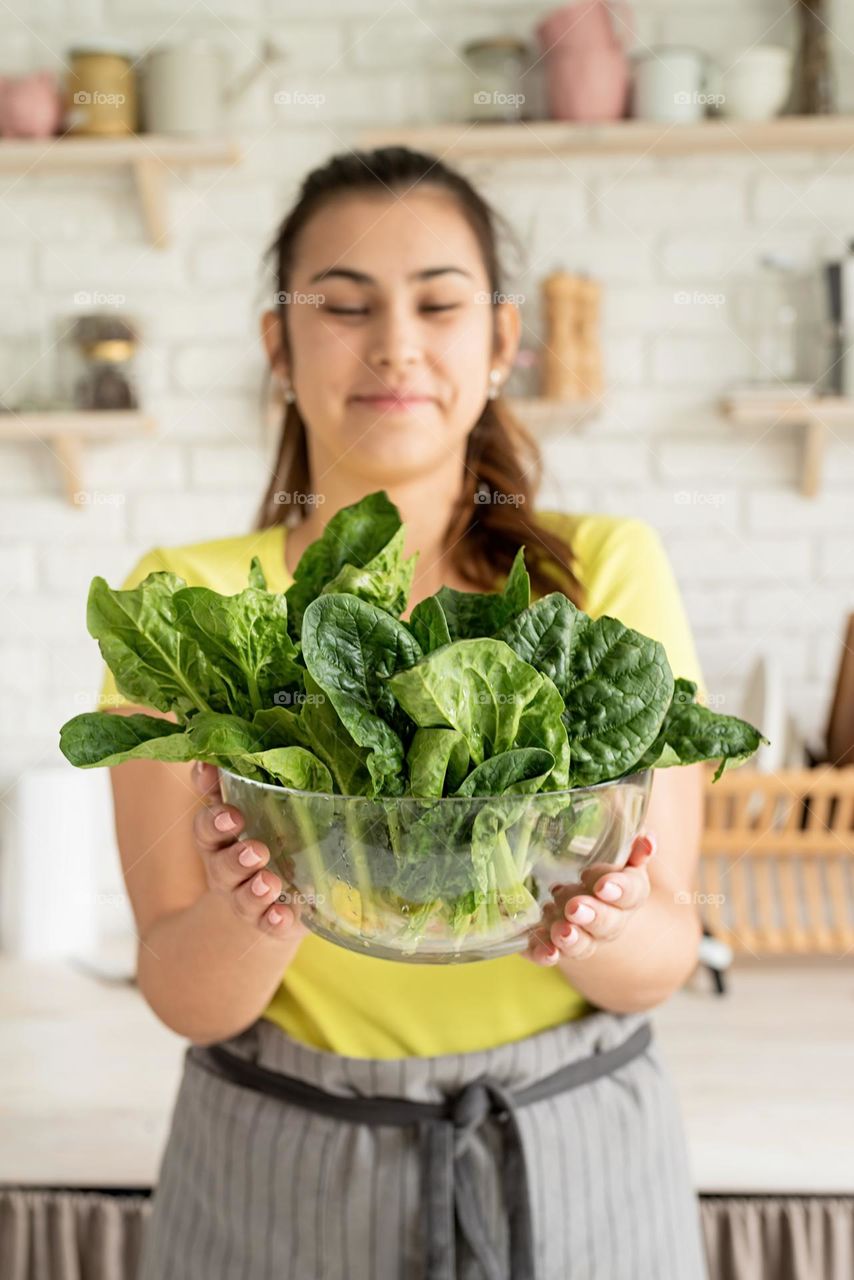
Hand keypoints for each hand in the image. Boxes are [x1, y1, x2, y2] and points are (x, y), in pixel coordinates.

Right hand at [191, 760, 307, 941]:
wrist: (260, 910)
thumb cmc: (257, 845)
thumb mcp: (248, 813)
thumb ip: (236, 782)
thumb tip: (223, 750)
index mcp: (221, 839)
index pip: (208, 826)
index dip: (214, 819)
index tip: (231, 813)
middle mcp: (226, 870)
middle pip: (221, 863)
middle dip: (236, 857)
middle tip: (256, 849)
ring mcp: (246, 899)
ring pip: (243, 896)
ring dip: (254, 889)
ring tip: (269, 883)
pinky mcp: (268, 922)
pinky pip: (268, 925)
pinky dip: (274, 921)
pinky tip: (283, 916)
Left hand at [525, 833, 655, 966]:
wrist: (586, 905)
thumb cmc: (604, 873)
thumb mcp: (621, 857)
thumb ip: (633, 850)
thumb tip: (647, 840)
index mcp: (627, 894)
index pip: (631, 893)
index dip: (619, 890)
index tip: (603, 886)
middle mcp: (610, 920)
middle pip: (607, 922)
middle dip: (592, 915)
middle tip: (575, 907)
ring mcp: (583, 935)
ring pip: (583, 943)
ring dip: (573, 939)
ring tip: (561, 931)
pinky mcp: (555, 944)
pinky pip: (551, 953)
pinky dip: (546, 953)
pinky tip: (545, 952)